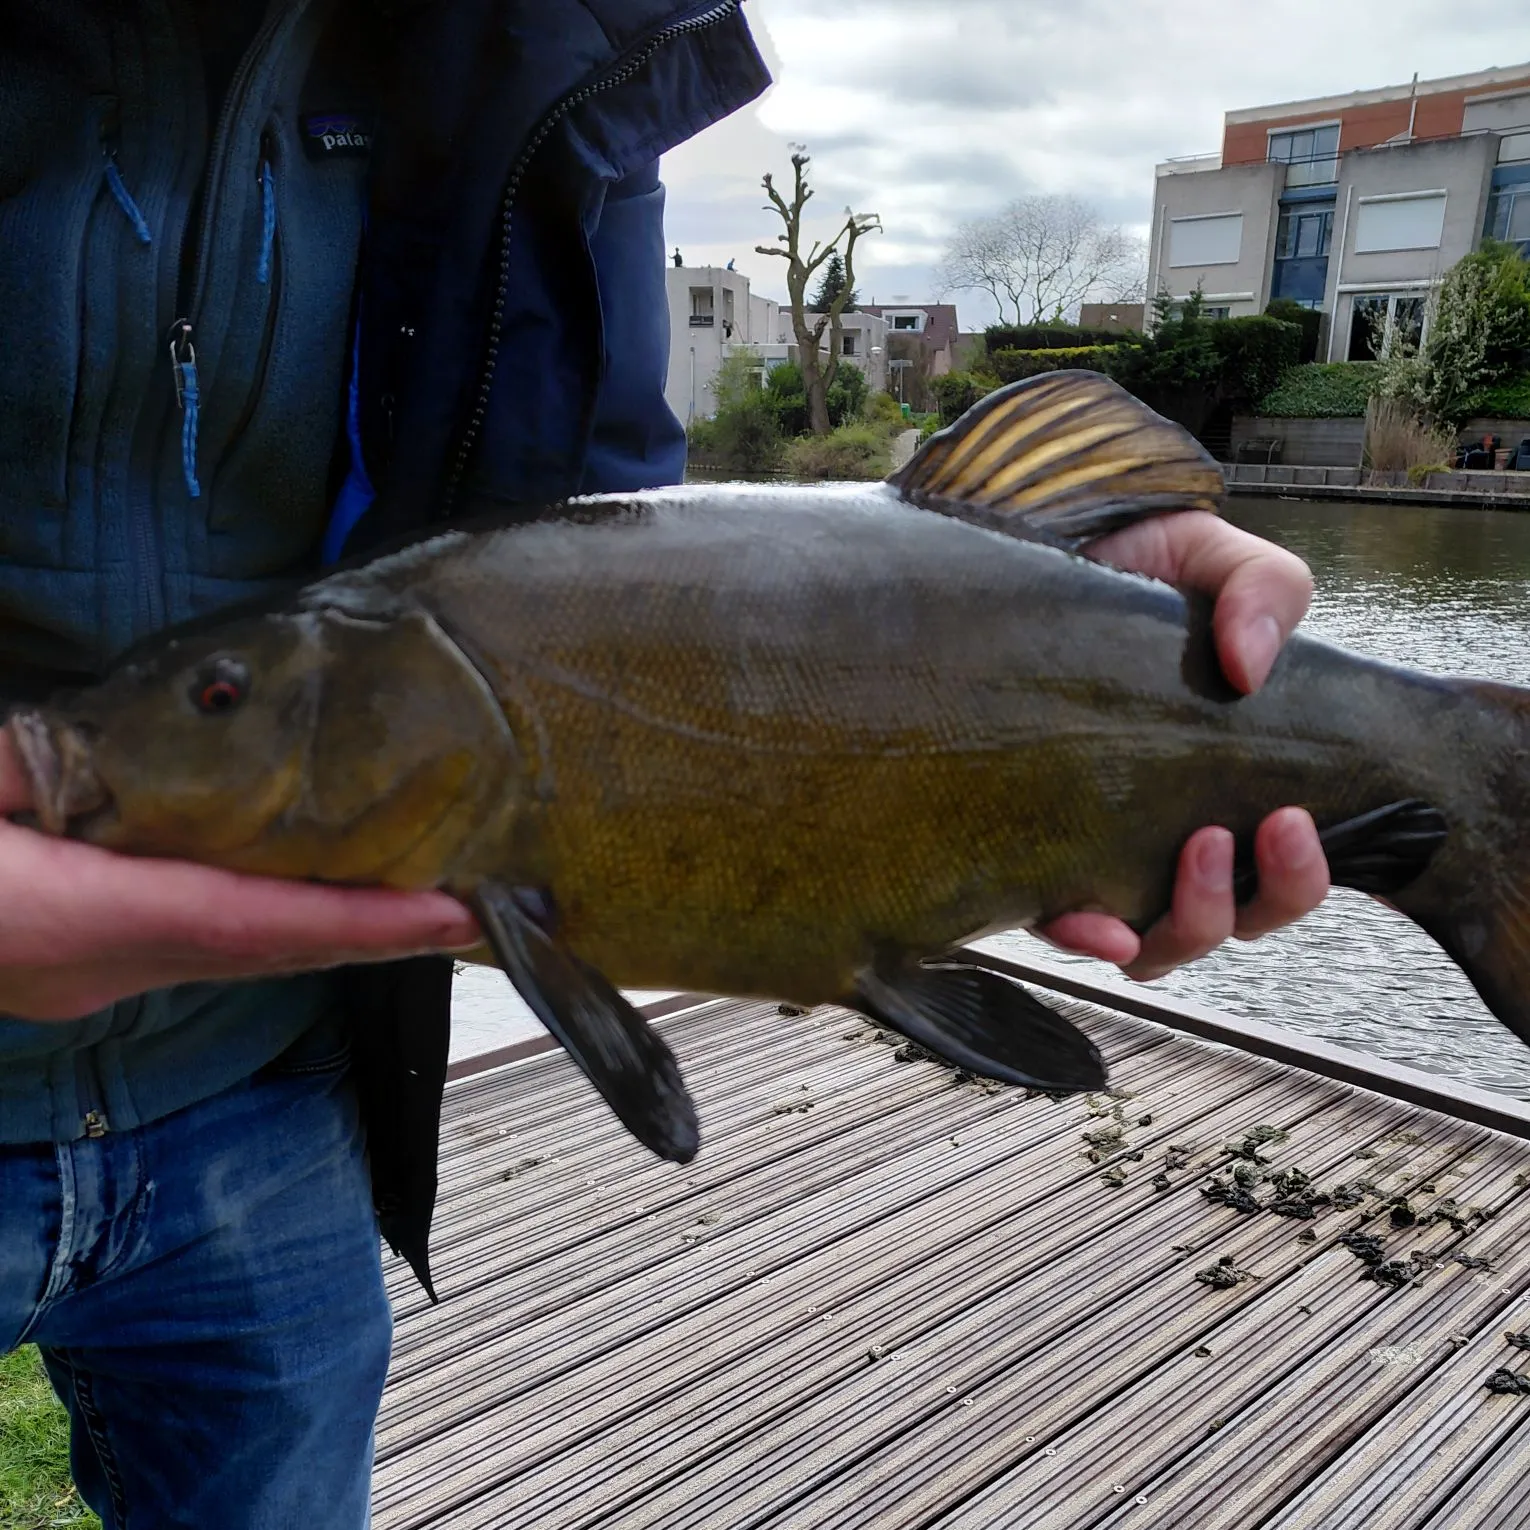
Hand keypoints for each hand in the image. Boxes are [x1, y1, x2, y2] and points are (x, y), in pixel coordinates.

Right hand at [0, 733, 479, 1020]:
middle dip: (376, 930)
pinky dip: (275, 921)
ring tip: (427, 894)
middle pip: (267, 947)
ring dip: (334, 927)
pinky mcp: (74, 962)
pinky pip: (205, 941)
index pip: (252, 925)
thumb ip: (24, 768)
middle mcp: (93, 962)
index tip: (457, 916)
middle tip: (480, 903)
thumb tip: (94, 751)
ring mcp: (85, 971)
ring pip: (242, 950)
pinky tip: (316, 893)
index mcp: (69, 919)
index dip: (364, 923)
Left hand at [1037, 510, 1329, 980]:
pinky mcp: (1026, 852)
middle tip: (1246, 829)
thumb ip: (1264, 592)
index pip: (1283, 867)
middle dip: (1258, 897)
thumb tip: (1252, 665)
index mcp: (1227, 782)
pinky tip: (1094, 923)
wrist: (1032, 558)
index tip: (1292, 821)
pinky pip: (1057, 925)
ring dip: (1192, 919)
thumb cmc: (1129, 567)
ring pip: (1158, 943)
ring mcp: (1097, 849)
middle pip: (1232, 920)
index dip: (1301, 876)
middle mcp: (1167, 832)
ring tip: (1196, 850)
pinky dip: (1084, 937)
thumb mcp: (1212, 558)